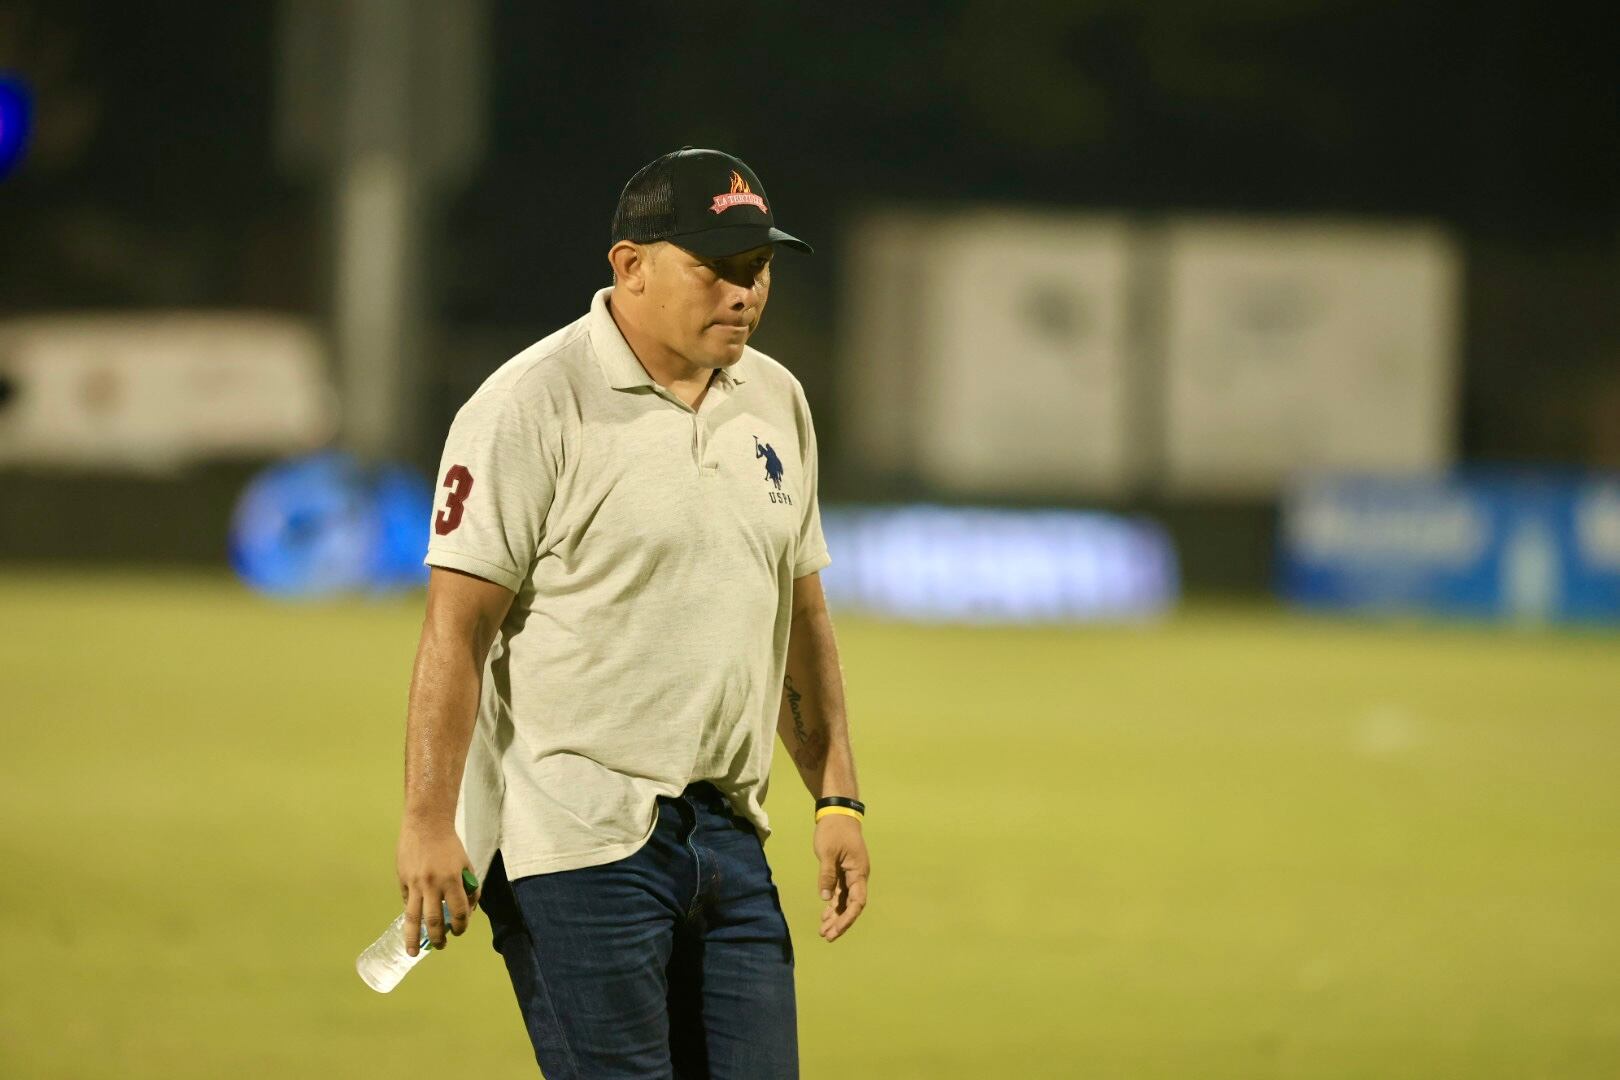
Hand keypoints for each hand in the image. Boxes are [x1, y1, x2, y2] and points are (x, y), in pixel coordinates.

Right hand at [396, 817, 479, 955]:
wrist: (426, 825)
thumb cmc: (450, 845)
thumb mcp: (466, 864)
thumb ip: (469, 887)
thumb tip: (467, 910)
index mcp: (452, 880)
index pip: (458, 912)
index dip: (461, 926)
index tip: (459, 931)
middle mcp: (432, 885)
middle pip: (433, 920)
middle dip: (438, 938)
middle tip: (441, 945)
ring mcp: (415, 883)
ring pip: (412, 918)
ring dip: (413, 938)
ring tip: (413, 952)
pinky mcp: (402, 880)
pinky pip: (406, 902)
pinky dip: (411, 913)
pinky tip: (412, 922)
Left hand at [813, 814, 868, 941]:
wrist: (837, 813)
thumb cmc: (834, 830)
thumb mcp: (828, 852)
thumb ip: (827, 875)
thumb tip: (826, 898)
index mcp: (859, 872)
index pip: (857, 902)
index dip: (847, 918)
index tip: (835, 930)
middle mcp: (858, 876)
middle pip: (852, 905)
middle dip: (840, 922)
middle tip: (826, 936)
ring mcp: (851, 875)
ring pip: (845, 901)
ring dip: (835, 915)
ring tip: (823, 930)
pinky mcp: (843, 872)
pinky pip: (840, 893)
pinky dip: (833, 904)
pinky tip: (824, 915)